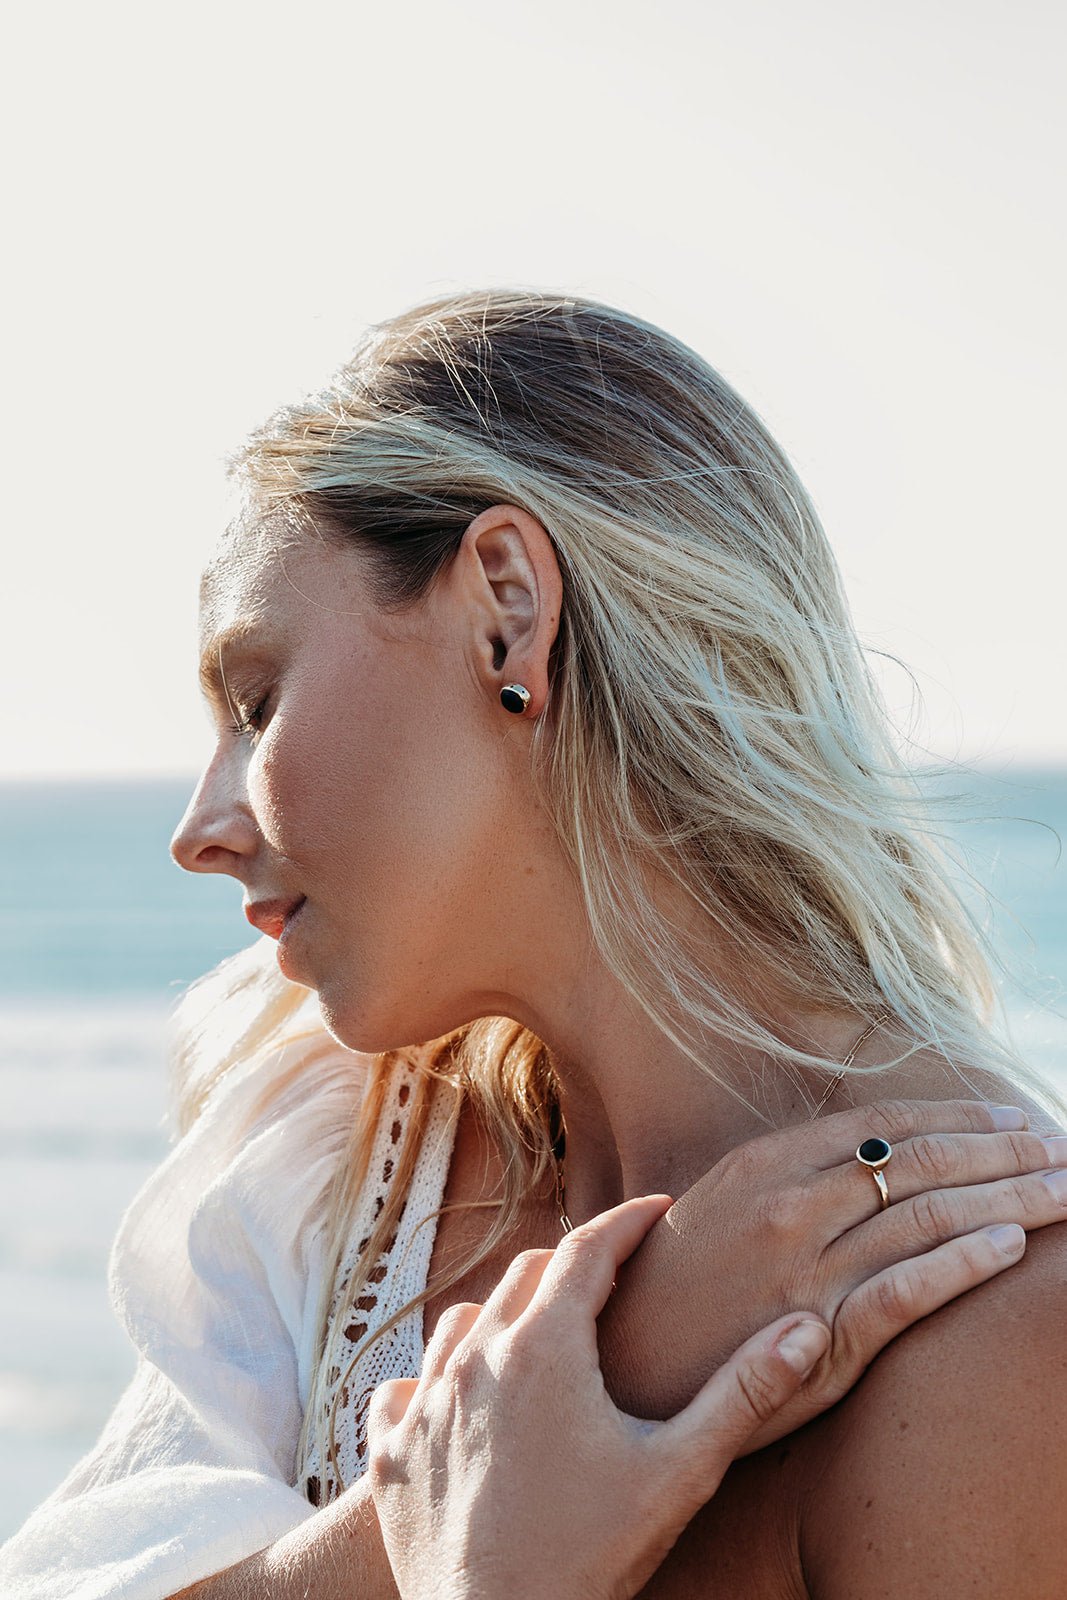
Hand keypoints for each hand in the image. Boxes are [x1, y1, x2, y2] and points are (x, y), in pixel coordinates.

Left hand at [367, 1196, 833, 1599]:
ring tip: (534, 1334)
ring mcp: (424, 1404)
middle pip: (525, 1274)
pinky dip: (430, 1381)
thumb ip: (745, 1394)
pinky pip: (401, 1388)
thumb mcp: (681, 1471)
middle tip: (610, 1274)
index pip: (589, 1247)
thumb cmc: (593, 1557)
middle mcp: (474, 1358)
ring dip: (499, 1316)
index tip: (657, 1210)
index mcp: (544, 1346)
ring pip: (460, 1322)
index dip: (627, 1222)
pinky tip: (451, 1401)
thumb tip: (809, 1328)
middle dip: (571, 1264)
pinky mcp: (389, 1454)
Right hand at [597, 1098, 1060, 1450]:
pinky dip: (963, 1265)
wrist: (625, 1367)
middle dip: (1002, 1149)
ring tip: (1063, 1189)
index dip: (958, 1114)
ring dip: (1009, 1198)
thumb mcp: (722, 1201)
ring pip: (928, 1218)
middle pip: (921, 1164)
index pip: (885, 1124)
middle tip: (1059, 1145)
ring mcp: (806, 1271)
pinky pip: (905, 1292)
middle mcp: (790, 1206)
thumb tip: (866, 1151)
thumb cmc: (674, 1280)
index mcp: (767, 1163)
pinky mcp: (817, 1337)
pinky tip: (1010, 1246)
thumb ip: (792, 1172)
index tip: (1011, 1112)